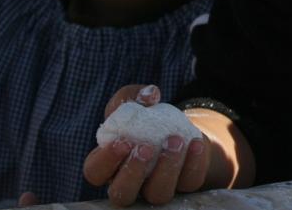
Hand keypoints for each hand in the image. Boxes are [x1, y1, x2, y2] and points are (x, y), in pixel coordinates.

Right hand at [81, 85, 212, 206]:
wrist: (177, 129)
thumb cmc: (145, 119)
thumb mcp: (134, 102)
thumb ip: (133, 96)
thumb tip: (150, 95)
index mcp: (109, 164)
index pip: (95, 172)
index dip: (105, 161)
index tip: (122, 142)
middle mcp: (130, 183)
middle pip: (122, 193)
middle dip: (133, 172)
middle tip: (146, 147)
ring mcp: (157, 188)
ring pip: (158, 194)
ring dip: (167, 168)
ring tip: (176, 140)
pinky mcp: (184, 185)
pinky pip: (189, 183)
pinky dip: (194, 164)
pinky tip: (196, 143)